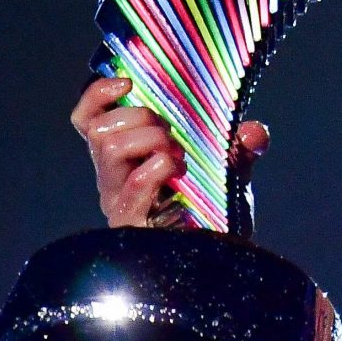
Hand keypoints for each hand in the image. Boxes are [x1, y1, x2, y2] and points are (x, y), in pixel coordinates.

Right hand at [72, 76, 268, 226]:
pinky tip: (177, 170)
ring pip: (111, 147)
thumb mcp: (231, 171)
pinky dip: (156, 168)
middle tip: (174, 135)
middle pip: (100, 128)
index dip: (97, 95)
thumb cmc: (216, 212)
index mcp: (123, 157)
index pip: (88, 118)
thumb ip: (241, 147)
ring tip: (179, 156)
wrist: (222, 259)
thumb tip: (253, 132)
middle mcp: (111, 176)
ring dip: (151, 140)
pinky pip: (133, 182)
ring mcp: (117, 200)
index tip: (128, 82)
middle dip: (142, 118)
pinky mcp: (129, 221)